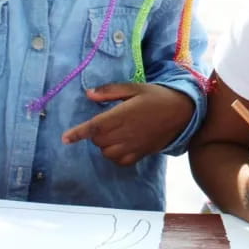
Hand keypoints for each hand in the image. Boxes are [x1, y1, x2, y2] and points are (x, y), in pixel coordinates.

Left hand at [62, 83, 193, 165]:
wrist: (183, 111)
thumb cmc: (157, 96)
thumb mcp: (135, 87)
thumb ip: (111, 91)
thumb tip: (89, 94)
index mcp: (123, 115)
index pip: (95, 127)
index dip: (78, 133)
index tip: (65, 138)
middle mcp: (126, 133)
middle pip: (99, 141)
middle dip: (96, 134)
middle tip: (105, 122)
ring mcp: (134, 145)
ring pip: (107, 153)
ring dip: (104, 145)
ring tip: (113, 134)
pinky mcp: (142, 153)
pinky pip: (121, 161)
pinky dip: (115, 156)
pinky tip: (120, 145)